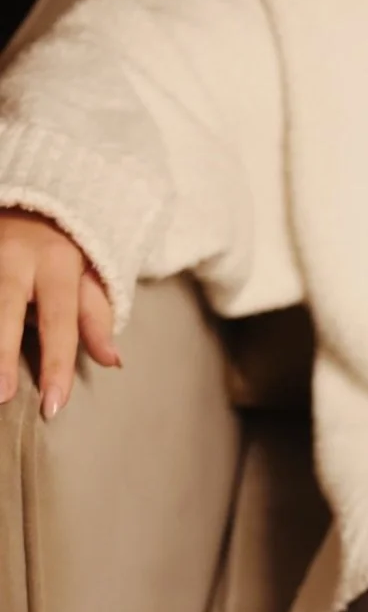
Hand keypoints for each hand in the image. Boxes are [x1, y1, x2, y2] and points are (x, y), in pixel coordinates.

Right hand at [0, 208, 119, 419]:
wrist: (29, 206)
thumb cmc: (64, 255)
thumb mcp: (90, 280)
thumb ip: (97, 320)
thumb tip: (113, 360)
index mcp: (55, 265)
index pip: (60, 322)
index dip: (57, 365)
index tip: (53, 405)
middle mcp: (14, 257)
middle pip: (5, 308)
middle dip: (2, 354)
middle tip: (2, 396)